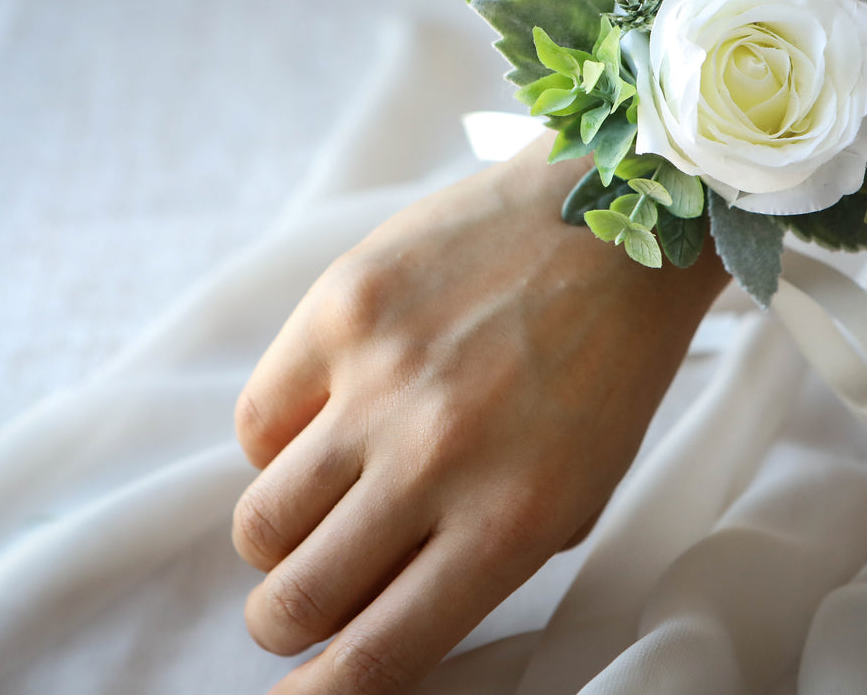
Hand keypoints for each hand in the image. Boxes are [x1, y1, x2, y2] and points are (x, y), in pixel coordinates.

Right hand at [232, 138, 726, 692]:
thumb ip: (483, 563)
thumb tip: (374, 620)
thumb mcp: (579, 490)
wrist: (610, 216)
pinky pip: (256, 423)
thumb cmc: (604, 367)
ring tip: (323, 499)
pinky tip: (330, 415)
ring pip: (259, 520)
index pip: (376, 654)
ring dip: (278, 536)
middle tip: (304, 595)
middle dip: (286, 618)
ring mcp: (380, 380)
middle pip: (296, 599)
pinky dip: (281, 441)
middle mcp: (438, 459)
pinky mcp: (341, 308)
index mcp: (511, 520)